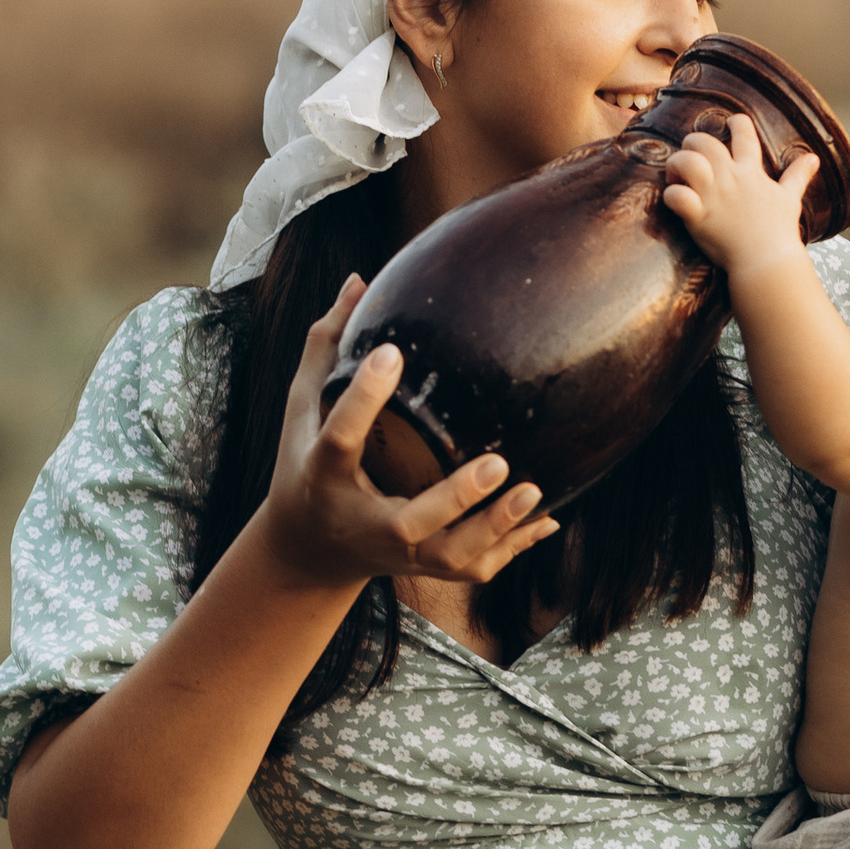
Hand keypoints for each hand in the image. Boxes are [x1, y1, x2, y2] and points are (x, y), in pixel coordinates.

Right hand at [258, 275, 560, 593]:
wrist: (308, 551)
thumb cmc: (307, 466)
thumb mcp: (301, 410)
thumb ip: (328, 348)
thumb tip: (358, 280)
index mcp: (324, 475)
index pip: (340, 437)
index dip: (363, 397)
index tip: (392, 351)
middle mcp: (364, 522)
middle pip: (411, 522)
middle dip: (456, 498)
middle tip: (497, 462)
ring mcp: (399, 552)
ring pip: (450, 557)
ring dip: (495, 529)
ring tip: (534, 492)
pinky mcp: (424, 568)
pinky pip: (474, 568)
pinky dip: (513, 548)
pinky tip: (548, 520)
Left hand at [662, 110, 817, 277]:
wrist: (767, 261)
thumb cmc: (779, 231)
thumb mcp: (791, 198)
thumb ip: (798, 175)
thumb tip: (814, 158)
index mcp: (751, 171)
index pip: (744, 133)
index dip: (736, 123)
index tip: (729, 123)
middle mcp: (730, 178)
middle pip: (703, 141)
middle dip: (692, 144)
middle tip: (691, 161)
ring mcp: (713, 196)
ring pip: (686, 161)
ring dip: (675, 164)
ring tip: (676, 177)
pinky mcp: (698, 217)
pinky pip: (676, 196)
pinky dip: (669, 195)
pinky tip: (673, 200)